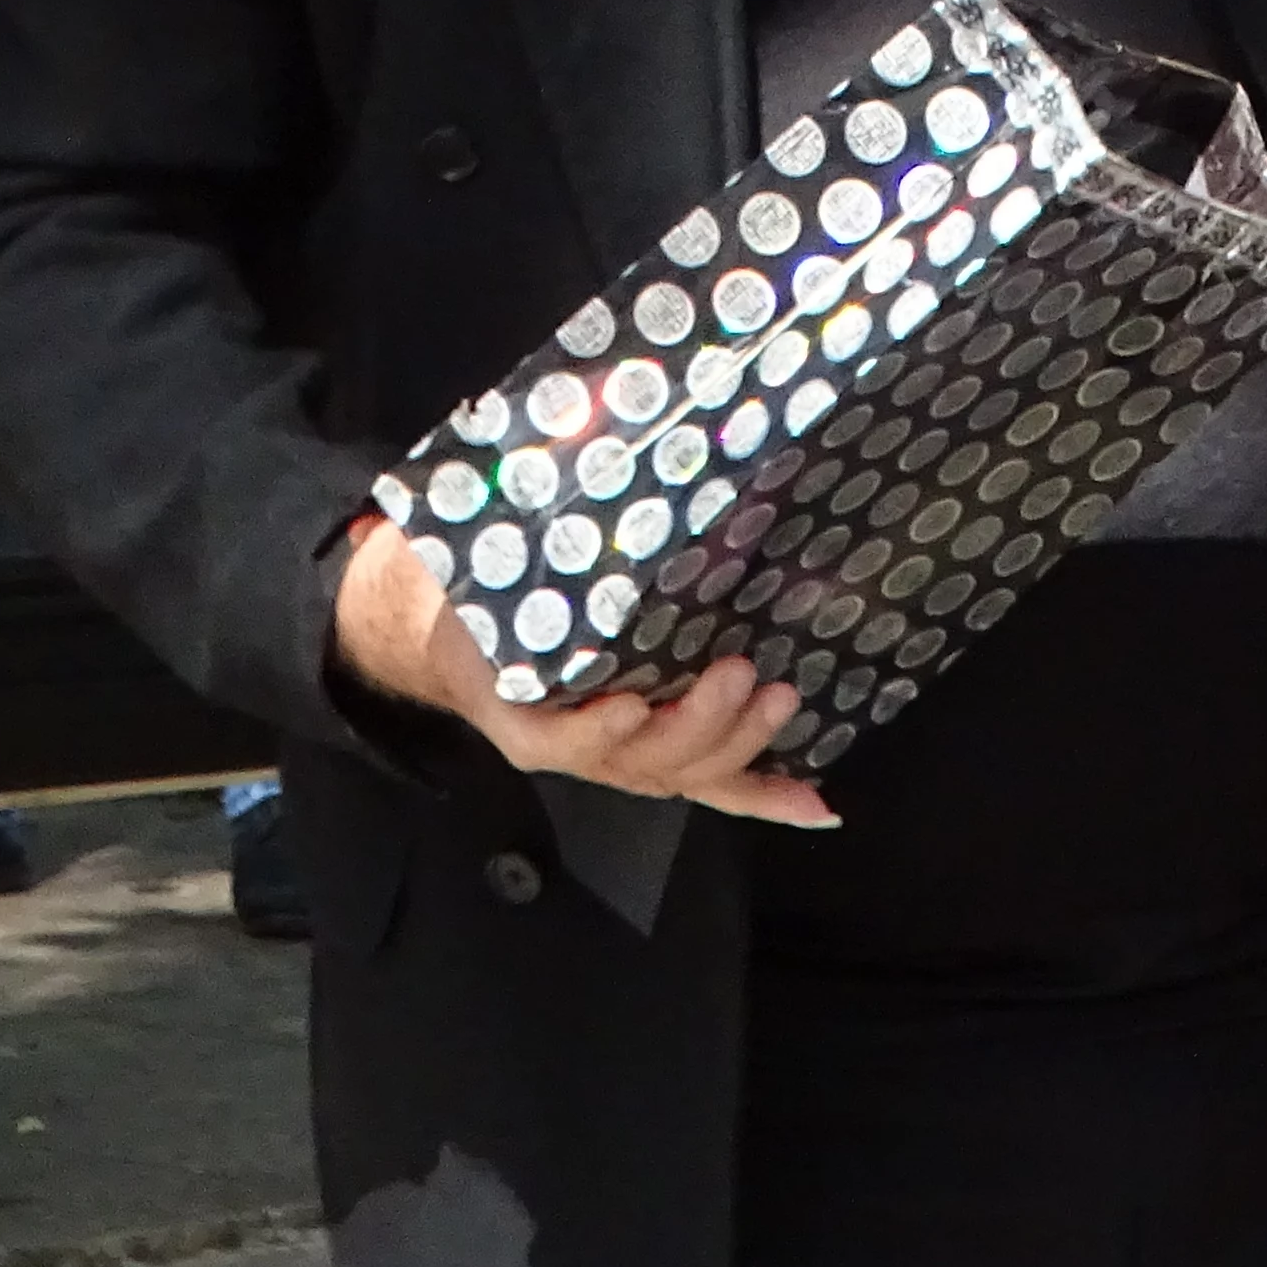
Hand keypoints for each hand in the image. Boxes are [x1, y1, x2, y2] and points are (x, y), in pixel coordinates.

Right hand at [329, 520, 839, 827]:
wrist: (450, 633)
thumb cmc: (478, 598)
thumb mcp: (479, 578)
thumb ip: (513, 554)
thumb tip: (534, 461)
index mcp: (526, 702)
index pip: (557, 738)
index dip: (593, 733)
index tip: (629, 705)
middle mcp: (577, 738)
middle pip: (642, 758)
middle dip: (696, 722)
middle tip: (735, 670)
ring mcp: (624, 751)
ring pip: (685, 772)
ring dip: (740, 742)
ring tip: (780, 698)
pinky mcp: (661, 750)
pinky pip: (716, 785)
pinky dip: (767, 796)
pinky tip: (816, 805)